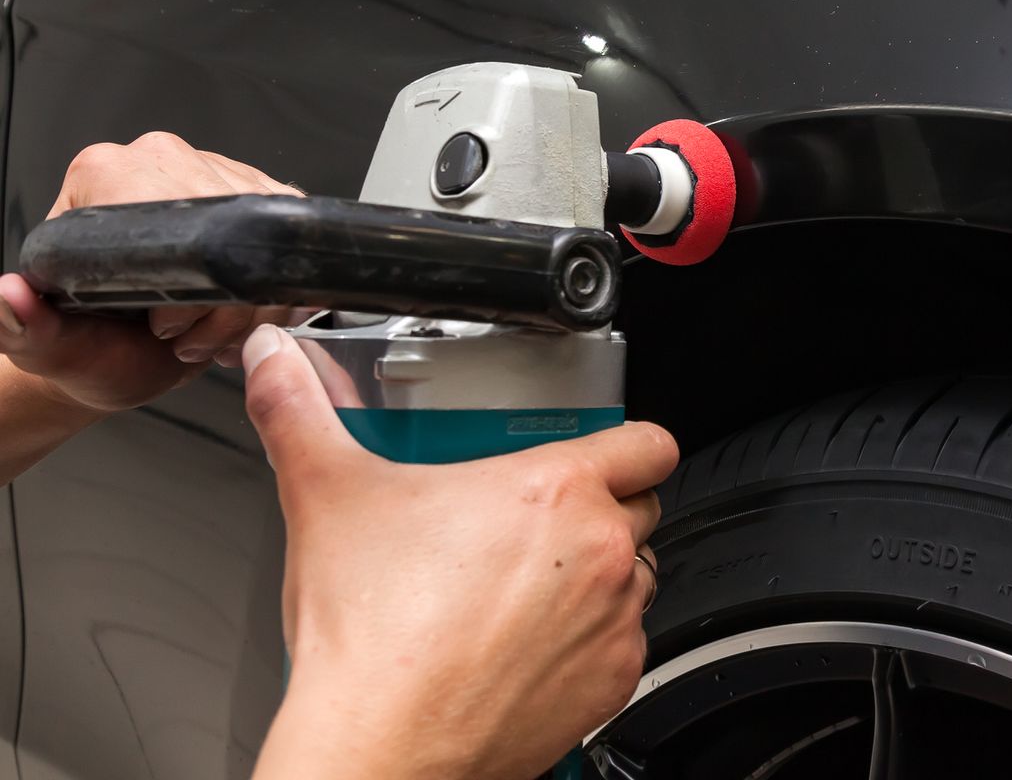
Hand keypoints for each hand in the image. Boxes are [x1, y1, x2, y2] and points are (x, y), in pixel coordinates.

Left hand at [0, 131, 303, 416]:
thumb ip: (18, 327)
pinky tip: (240, 311)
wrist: (122, 357)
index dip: (180, 275)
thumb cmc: (87, 344)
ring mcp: (215, 170)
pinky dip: (275, 291)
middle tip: (186, 334)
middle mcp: (159, 158)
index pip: (171, 208)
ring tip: (209, 328)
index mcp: (102, 175)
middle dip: (221, 300)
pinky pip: (290, 238)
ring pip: (266, 234)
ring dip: (252, 301)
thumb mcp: (46, 348)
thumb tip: (6, 296)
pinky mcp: (258, 191)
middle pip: (227, 223)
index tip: (163, 318)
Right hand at [245, 326, 674, 779]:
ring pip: (635, 576)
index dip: (628, 441)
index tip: (599, 450)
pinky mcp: (613, 679)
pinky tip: (529, 643)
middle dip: (598, 509)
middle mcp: (601, 552)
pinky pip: (624, 642)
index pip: (646, 441)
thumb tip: (272, 363)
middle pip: (638, 507)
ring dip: (596, 575)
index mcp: (555, 491)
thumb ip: (298, 416)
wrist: (381, 749)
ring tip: (526, 588)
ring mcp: (614, 620)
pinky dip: (589, 640)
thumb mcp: (327, 498)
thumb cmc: (370, 638)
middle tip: (534, 524)